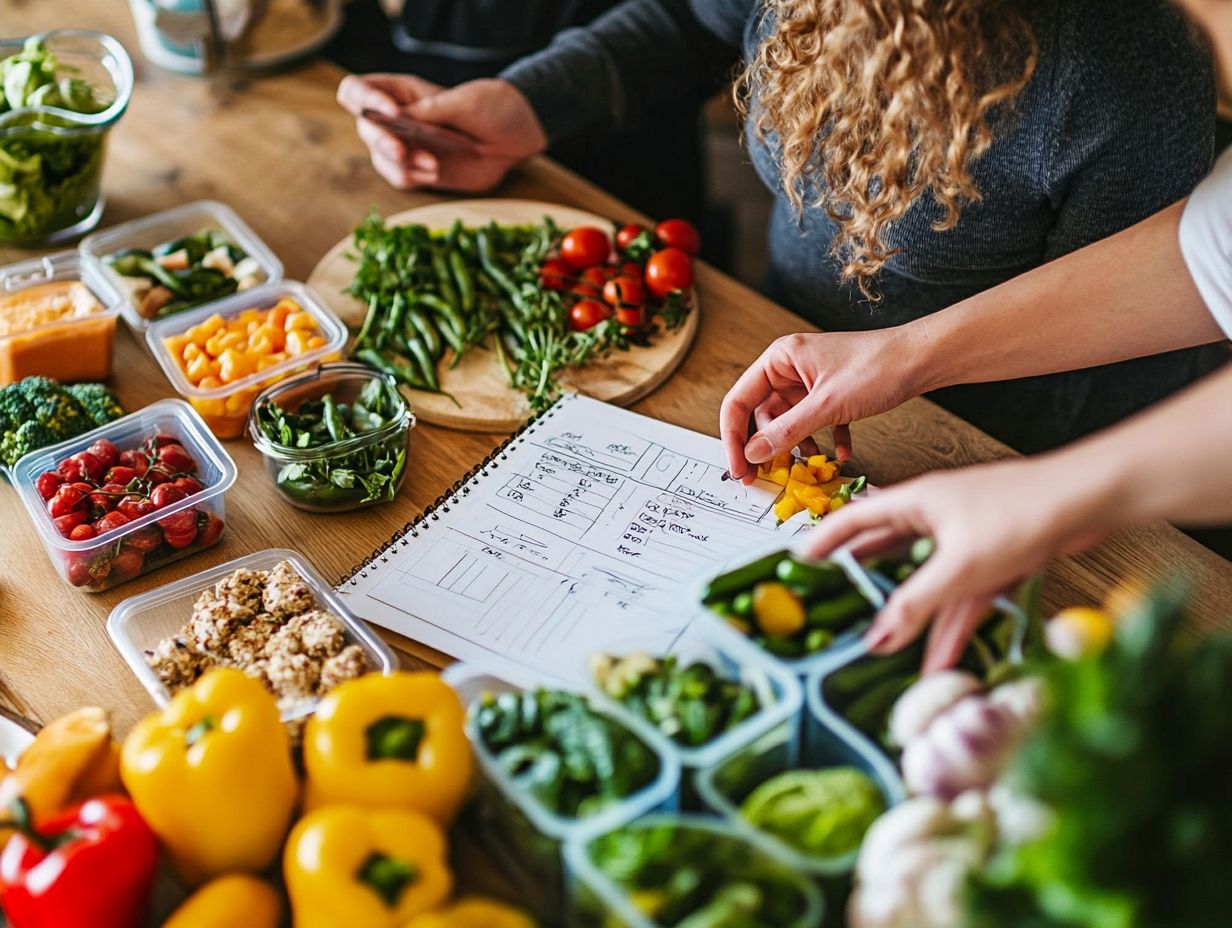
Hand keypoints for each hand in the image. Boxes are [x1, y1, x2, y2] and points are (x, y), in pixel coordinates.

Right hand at [337, 74, 548, 191]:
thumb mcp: (466, 103)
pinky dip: (413, 178)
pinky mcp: (421, 170)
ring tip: (432, 165)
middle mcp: (397, 118)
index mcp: (403, 92)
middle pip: (364, 128)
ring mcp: (409, 146)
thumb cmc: (494, 107)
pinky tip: (436, 171)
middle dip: (382, 141)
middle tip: (403, 151)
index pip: (357, 90)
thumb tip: (395, 116)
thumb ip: (430, 110)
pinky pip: (401, 178)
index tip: (390, 113)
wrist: (520, 136)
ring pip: (380, 158)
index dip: (364, 101)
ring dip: (400, 165)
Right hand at [719, 328, 925, 483]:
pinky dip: (824, 440)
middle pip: (762, 415)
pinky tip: (839, 455)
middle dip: (766, 447)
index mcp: (779, 359)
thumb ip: (786, 432)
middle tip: (766, 478)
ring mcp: (811, 382)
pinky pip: (815, 423)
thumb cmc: (877, 368)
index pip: (739, 401)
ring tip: (806, 467)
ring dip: (796, 446)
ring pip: (789, 423)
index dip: (734, 438)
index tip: (740, 469)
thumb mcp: (827, 405)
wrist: (923, 358)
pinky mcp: (831, 394)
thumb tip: (753, 455)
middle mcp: (790, 369)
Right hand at [793, 457, 1111, 670]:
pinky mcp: (994, 560)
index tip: (796, 566)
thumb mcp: (960, 567)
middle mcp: (936, 518)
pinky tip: (940, 661)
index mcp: (916, 502)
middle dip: (861, 585)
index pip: (853, 521)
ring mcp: (966, 540)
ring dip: (910, 620)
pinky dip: (951, 629)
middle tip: (832, 610)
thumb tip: (876, 637)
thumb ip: (914, 604)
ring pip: (926, 585)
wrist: (1091, 501)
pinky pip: (962, 601)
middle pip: (886, 555)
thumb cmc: (1024, 512)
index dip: (822, 543)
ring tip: (884, 654)